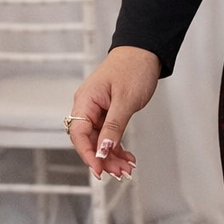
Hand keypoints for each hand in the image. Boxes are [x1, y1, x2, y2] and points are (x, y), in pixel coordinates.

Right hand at [66, 45, 160, 178]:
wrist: (144, 51)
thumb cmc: (133, 68)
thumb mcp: (125, 101)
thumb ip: (113, 126)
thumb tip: (102, 149)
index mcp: (85, 100)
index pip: (79, 133)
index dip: (88, 154)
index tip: (99, 169)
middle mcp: (87, 106)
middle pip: (89, 140)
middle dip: (103, 158)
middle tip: (120, 172)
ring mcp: (97, 109)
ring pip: (99, 140)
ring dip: (111, 155)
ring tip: (127, 168)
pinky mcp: (107, 111)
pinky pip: (108, 133)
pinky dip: (116, 146)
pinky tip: (127, 156)